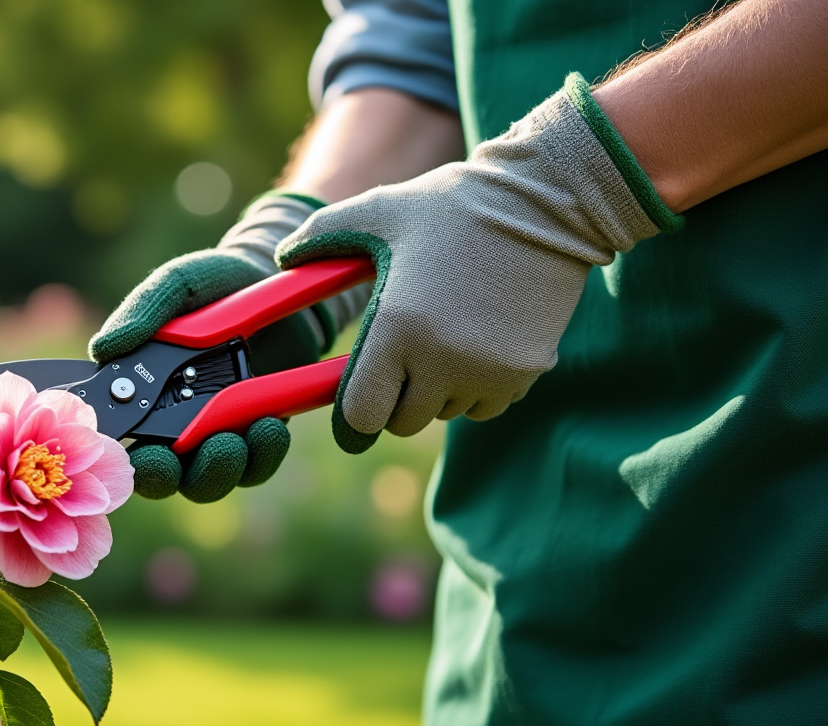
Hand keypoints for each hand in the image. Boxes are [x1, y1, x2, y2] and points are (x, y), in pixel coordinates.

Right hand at [89, 193, 327, 501]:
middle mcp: (172, 422)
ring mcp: (215, 434)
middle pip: (158, 475)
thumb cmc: (215, 283)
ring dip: (217, 468)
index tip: (137, 452)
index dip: (118, 458)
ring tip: (234, 439)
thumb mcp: (177, 285)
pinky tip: (269, 427)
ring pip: (205, 481)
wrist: (275, 280)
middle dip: (165, 474)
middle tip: (179, 455)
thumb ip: (142, 312)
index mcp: (139, 391)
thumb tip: (101, 349)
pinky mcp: (257, 438)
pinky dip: (261, 456)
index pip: (116, 440)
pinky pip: (255, 468)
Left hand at [277, 75, 677, 452]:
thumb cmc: (452, 206)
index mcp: (399, 329)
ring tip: (444, 332)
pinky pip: (486, 404)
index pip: (363, 416)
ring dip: (437, 390)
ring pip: (446, 413)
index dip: (355, 410)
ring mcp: (489, 372)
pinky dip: (476, 385)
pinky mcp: (527, 372)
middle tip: (401, 352)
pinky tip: (478, 339)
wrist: (547, 202)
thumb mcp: (378, 211)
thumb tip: (280, 258)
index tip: (357, 394)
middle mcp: (444, 362)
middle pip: (403, 421)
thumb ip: (320, 236)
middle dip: (396, 396)